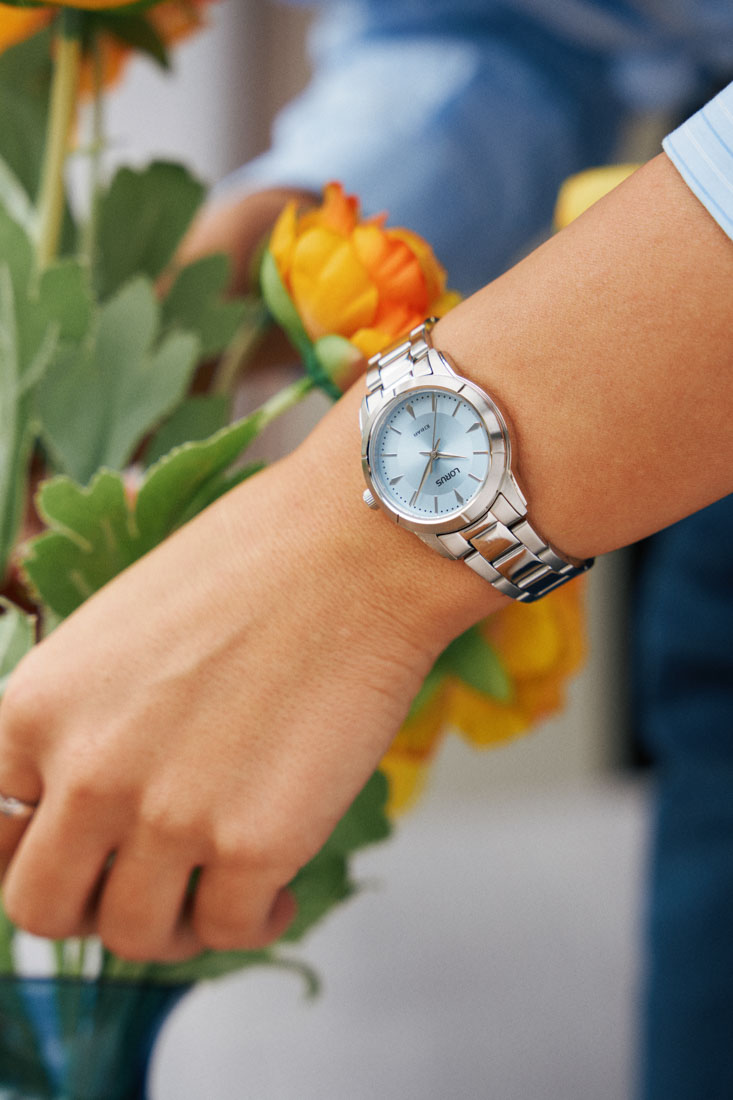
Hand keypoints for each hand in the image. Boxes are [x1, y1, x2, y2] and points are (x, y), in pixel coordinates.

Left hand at [0, 385, 498, 960]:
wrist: (354, 551)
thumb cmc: (249, 568)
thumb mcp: (116, 632)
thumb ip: (81, 720)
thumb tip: (84, 797)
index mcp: (35, 709)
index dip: (33, 850)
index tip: (79, 851)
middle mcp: (86, 773)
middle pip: (44, 911)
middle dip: (93, 908)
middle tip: (142, 886)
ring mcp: (168, 816)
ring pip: (136, 940)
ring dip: (174, 928)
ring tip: (213, 891)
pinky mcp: (256, 844)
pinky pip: (231, 933)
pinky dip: (252, 924)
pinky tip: (274, 890)